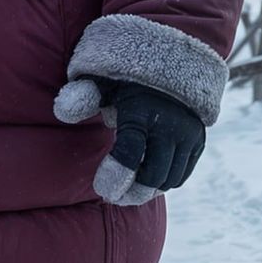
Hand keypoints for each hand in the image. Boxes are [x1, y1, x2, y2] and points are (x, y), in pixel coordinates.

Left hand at [53, 78, 205, 204]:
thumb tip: (63, 112)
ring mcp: (188, 134)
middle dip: (132, 193)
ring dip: (147, 191)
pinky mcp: (198, 141)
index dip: (116, 176)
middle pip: (153, 175)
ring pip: (169, 179)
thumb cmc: (124, 79)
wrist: (169, 64)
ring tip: (127, 192)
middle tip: (113, 198)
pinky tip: (145, 182)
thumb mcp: (101, 82)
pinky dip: (164, 184)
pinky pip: (182, 175)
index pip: (130, 152)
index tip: (102, 191)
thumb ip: (81, 97)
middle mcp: (170, 124)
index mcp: (141, 109)